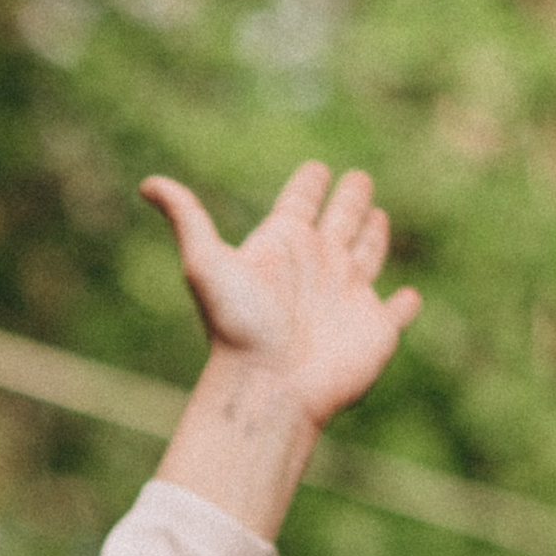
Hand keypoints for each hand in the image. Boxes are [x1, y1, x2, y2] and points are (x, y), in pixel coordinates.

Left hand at [144, 160, 420, 426]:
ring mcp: (347, 297)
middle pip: (339, 220)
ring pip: (367, 256)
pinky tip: (408, 298)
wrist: (267, 387)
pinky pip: (396, 312)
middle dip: (350, 198)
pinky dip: (404, 305)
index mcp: (283, 246)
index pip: (299, 202)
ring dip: (374, 236)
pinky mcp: (375, 328)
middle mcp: (317, 266)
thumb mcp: (206, 264)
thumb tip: (147, 184)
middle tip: (357, 177)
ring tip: (376, 217)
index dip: (308, 183)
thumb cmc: (238, 326)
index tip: (314, 169)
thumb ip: (186, 218)